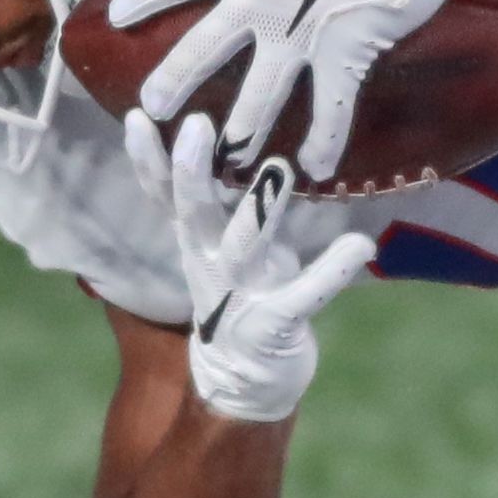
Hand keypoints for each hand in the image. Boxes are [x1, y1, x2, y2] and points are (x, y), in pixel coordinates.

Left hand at [103, 0, 473, 184]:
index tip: (118, 16)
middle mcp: (260, 0)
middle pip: (202, 48)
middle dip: (173, 81)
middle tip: (151, 108)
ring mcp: (298, 33)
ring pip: (259, 94)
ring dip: (241, 130)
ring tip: (225, 159)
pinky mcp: (342, 54)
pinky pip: (329, 108)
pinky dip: (324, 141)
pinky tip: (313, 169)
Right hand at [124, 109, 376, 423]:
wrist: (242, 384)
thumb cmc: (239, 300)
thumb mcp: (221, 251)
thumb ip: (221, 205)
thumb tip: (229, 143)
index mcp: (198, 244)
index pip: (164, 195)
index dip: (148, 158)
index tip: (138, 113)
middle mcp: (212, 265)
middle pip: (194, 213)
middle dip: (191, 172)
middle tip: (194, 124)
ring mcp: (242, 295)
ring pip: (243, 248)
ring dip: (260, 209)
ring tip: (280, 168)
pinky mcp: (276, 325)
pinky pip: (305, 296)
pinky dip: (331, 271)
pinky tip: (359, 246)